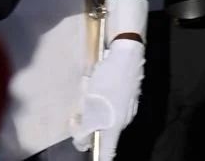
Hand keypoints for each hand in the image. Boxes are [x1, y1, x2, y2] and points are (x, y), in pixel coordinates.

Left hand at [70, 38, 143, 160]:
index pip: (107, 153)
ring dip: (92, 113)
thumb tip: (85, 139)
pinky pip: (111, 110)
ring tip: (87, 94)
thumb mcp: (90, 103)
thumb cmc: (107, 79)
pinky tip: (97, 88)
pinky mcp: (129, 101)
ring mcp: (128, 111)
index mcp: (114, 125)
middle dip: (85, 128)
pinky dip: (102, 105)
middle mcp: (123, 121)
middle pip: (101, 136)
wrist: (126, 55)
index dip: (99, 158)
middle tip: (75, 115)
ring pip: (104, 121)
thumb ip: (86, 125)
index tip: (91, 157)